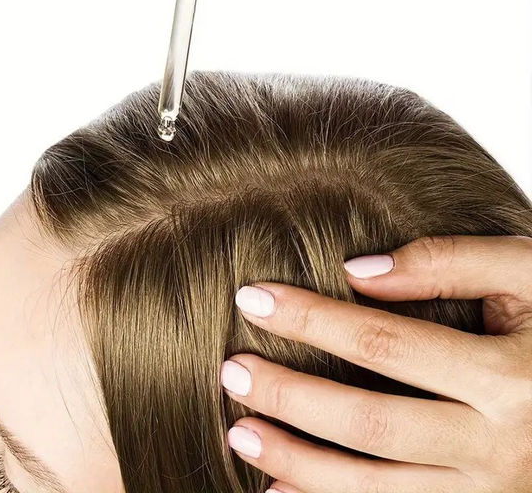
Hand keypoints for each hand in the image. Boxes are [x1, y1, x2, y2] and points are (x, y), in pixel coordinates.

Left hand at [221, 235, 531, 491]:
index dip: (310, 320)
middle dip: (290, 397)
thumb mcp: (529, 274)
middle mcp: (500, 448)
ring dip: (298, 464)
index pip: (382, 343)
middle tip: (232, 370)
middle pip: (369, 423)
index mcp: (508, 378)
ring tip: (239, 433)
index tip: (253, 299)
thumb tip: (357, 272)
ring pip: (376, 490)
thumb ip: (450, 263)